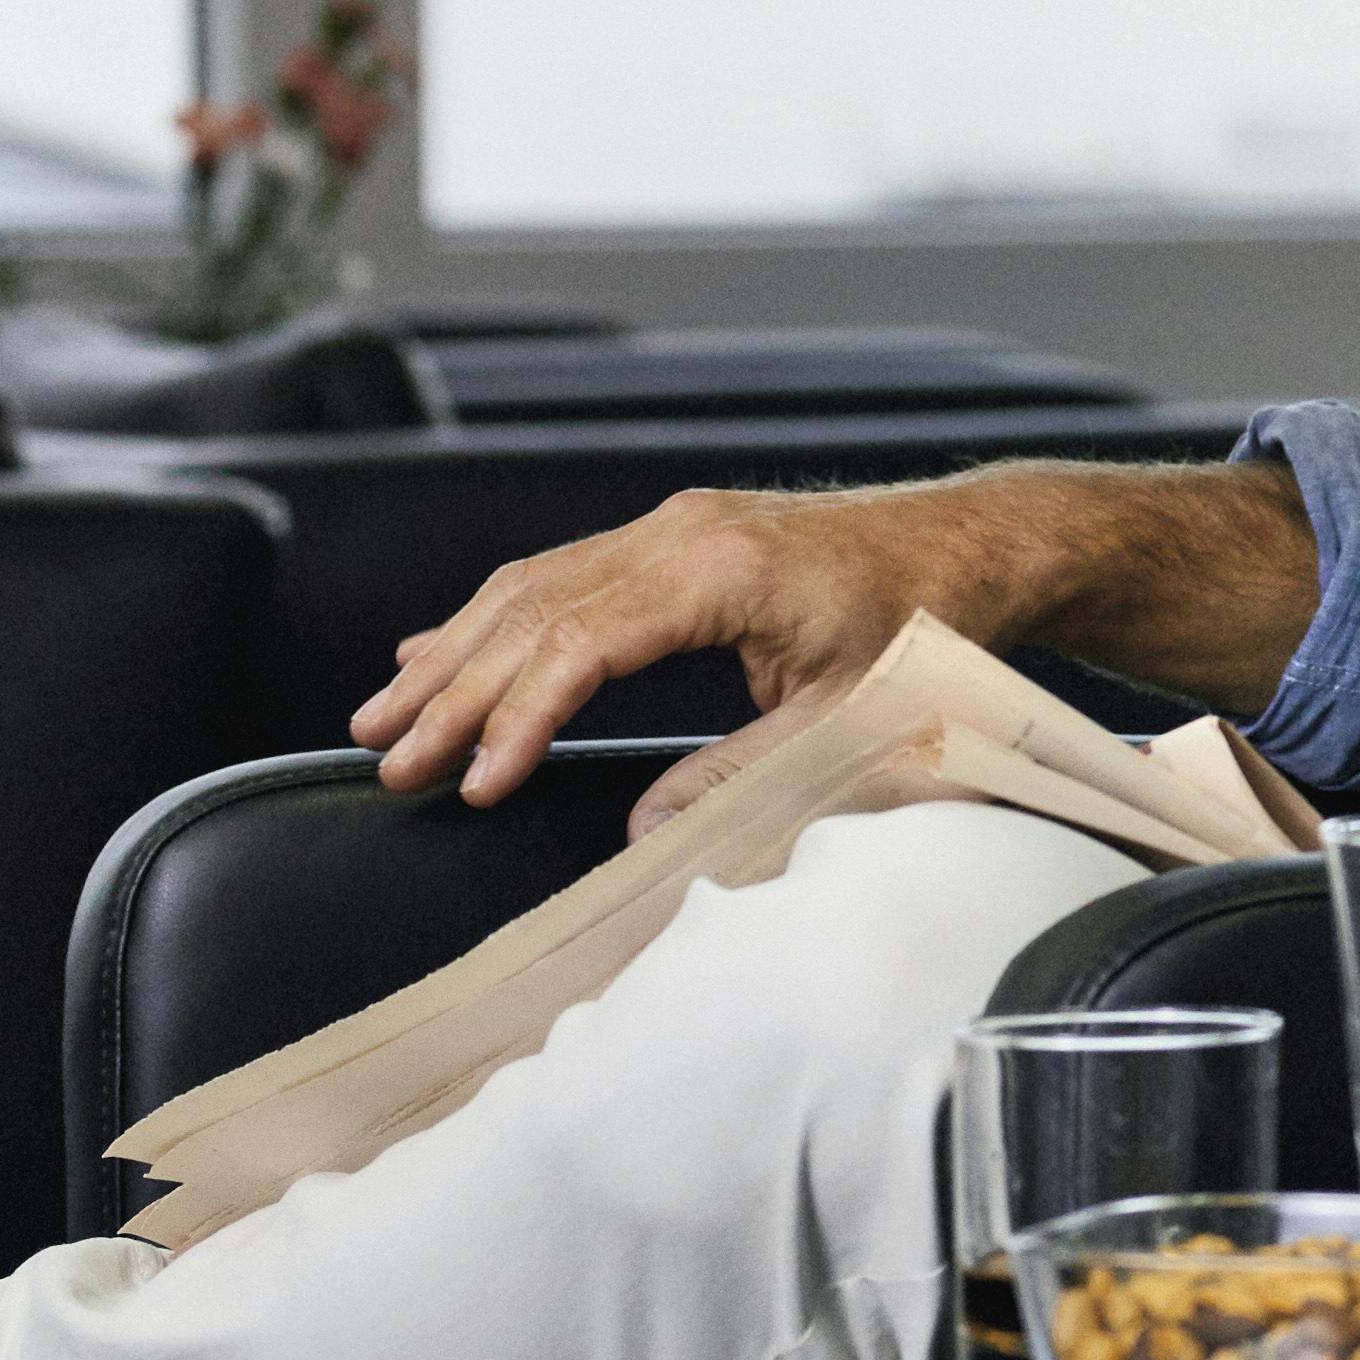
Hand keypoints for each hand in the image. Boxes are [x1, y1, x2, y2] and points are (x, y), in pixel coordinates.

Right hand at [353, 479, 1000, 818]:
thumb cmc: (925, 626)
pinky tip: (438, 651)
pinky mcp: (675, 535)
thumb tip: (643, 831)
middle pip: (534, 612)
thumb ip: (741, 774)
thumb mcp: (844, 716)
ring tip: (384, 716)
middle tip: (390, 758)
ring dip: (454, 653)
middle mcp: (680, 535)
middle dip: (454, 692)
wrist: (975, 547)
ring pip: (532, 586)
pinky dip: (494, 617)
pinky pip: (562, 573)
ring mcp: (673, 527)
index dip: (519, 718)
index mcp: (719, 572)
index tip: (474, 781)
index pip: (580, 644)